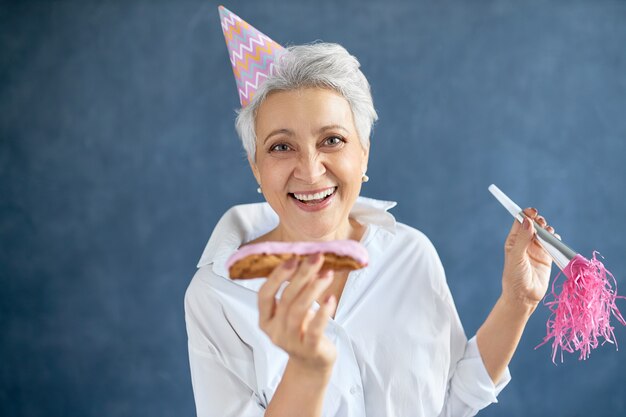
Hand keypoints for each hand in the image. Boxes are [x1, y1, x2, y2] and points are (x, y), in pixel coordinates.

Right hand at [257, 253, 336, 372]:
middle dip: (301, 275)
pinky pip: (315, 328)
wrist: (312, 364)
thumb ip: (296, 291)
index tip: (292, 258)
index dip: (277, 276)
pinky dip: (324, 311)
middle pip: (286, 298)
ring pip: (299, 310)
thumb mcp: (294, 311)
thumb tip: (307, 261)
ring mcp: (291, 342)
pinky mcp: (309, 349)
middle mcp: (275, 331)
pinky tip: (331, 298)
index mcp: (266, 320)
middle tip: (315, 258)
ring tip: (327, 274)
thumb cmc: (303, 331)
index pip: (264, 295)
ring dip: (314, 288)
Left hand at [501, 207, 557, 307]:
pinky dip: (555, 239)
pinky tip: (555, 240)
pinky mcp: (547, 256)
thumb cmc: (514, 277)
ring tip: (549, 233)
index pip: (520, 221)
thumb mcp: (516, 257)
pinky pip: (553, 243)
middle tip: (542, 224)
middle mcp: (525, 243)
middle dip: (539, 221)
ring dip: (548, 229)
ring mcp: (537, 249)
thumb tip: (527, 221)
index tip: (533, 212)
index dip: (526, 214)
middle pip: (534, 224)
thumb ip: (522, 239)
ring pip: (544, 232)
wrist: (524, 297)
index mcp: (514, 240)